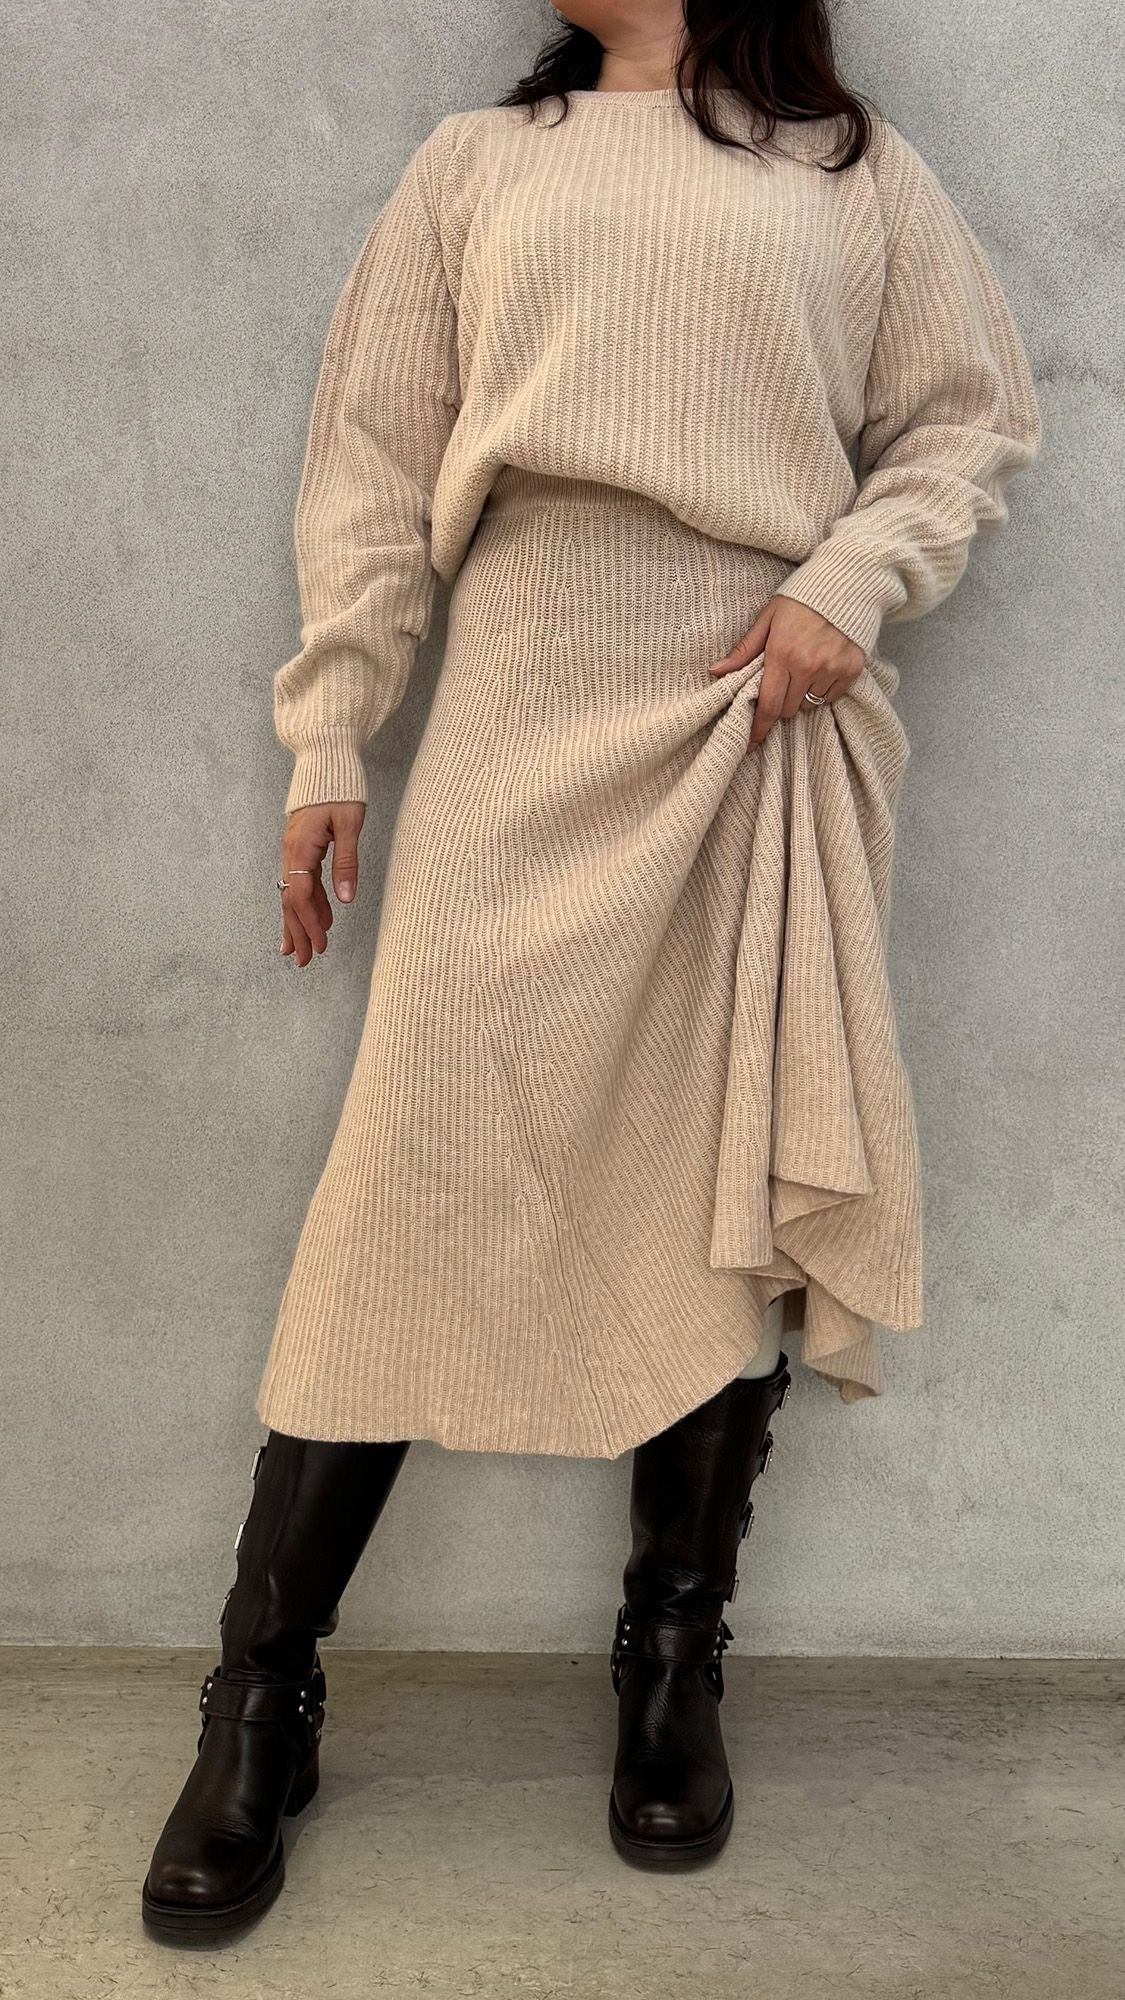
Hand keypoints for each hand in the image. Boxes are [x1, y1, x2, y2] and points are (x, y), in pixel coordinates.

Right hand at [278, 801, 364, 966]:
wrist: (326, 759)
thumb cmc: (341, 787)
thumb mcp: (350, 824)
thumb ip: (346, 861)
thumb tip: (345, 899)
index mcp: (300, 846)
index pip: (300, 895)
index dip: (309, 922)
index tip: (320, 945)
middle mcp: (291, 851)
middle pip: (291, 900)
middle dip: (298, 932)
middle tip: (306, 961)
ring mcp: (293, 849)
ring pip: (292, 893)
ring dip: (299, 922)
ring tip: (305, 950)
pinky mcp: (300, 846)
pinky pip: (300, 881)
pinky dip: (307, 903)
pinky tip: (319, 919)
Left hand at [708, 596, 866, 748]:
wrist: (848, 582)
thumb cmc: (801, 599)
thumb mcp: (768, 618)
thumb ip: (744, 650)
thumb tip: (715, 671)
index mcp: (782, 654)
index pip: (769, 704)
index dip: (759, 727)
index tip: (752, 743)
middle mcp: (808, 666)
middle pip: (788, 709)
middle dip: (781, 703)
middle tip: (782, 682)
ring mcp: (832, 669)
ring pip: (810, 705)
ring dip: (802, 696)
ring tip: (804, 670)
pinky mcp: (852, 670)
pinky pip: (831, 697)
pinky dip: (823, 691)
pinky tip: (822, 668)